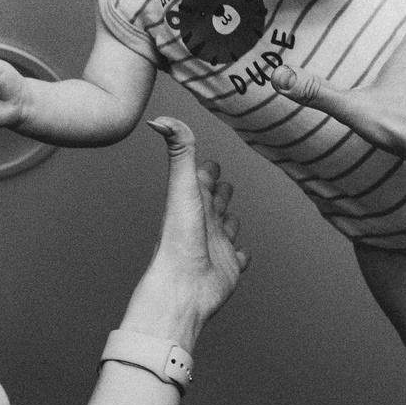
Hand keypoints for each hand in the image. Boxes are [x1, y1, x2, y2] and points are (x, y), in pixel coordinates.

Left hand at [121, 118, 247, 347]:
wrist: (184, 285)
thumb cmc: (180, 237)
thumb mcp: (183, 186)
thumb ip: (180, 150)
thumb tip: (161, 118)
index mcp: (192, 202)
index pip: (201, 180)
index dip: (206, 169)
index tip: (209, 160)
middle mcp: (203, 222)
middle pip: (214, 202)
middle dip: (220, 192)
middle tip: (224, 183)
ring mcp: (216, 245)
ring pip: (226, 228)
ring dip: (231, 221)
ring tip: (233, 215)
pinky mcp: (228, 267)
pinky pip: (238, 259)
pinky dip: (242, 255)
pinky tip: (244, 254)